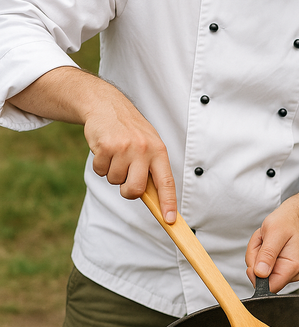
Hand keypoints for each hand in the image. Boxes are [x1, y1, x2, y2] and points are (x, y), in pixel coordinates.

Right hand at [84, 92, 176, 222]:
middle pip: (134, 190)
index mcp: (158, 151)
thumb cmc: (130, 131)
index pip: (166, 182)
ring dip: (111, 172)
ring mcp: (124, 148)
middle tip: (124, 176)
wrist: (107, 106)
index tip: (170, 220)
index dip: (168, 203)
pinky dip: (99, 165)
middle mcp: (143, 150)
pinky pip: (99, 171)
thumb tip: (155, 200)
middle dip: (126, 190)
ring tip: (115, 154)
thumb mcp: (148, 144)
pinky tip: (104, 150)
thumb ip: (151, 169)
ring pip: (114, 181)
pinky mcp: (105, 146)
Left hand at [245, 178, 298, 292]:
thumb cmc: (286, 222)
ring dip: (255, 253)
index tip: (259, 254)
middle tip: (263, 241)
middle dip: (255, 257)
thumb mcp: (274, 233)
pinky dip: (257, 252)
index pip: (269, 287)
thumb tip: (260, 274)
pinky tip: (266, 242)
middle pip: (259, 278)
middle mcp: (289, 274)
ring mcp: (283, 272)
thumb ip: (267, 254)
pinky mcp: (277, 268)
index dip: (256, 274)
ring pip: (256, 271)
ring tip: (265, 239)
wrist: (294, 216)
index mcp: (292, 268)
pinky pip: (258, 265)